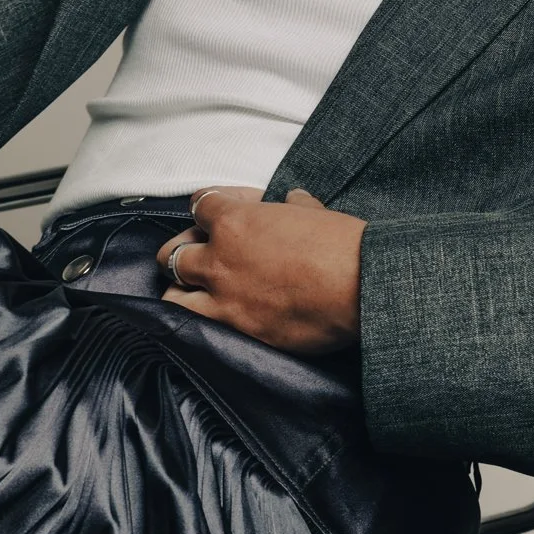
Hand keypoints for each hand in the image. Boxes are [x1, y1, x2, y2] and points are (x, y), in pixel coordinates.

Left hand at [157, 186, 365, 353]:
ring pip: (173, 296)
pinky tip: (220, 317)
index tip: (234, 209)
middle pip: (172, 253)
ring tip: (200, 290)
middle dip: (185, 250)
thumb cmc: (341, 244)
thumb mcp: (314, 211)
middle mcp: (219, 260)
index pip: (199, 203)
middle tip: (207, 251)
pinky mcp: (239, 333)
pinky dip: (205, 322)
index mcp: (234, 222)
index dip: (215, 204)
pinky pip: (202, 329)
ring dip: (183, 290)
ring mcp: (224, 300)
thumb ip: (294, 206)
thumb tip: (294, 201)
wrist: (360, 287)